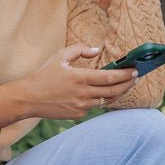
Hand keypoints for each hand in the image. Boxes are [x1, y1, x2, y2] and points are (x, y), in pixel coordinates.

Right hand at [0, 45, 137, 126]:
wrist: (28, 99)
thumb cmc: (43, 75)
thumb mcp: (59, 56)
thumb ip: (80, 50)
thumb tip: (97, 50)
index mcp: (80, 78)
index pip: (110, 77)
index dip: (126, 75)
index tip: (135, 71)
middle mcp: (83, 94)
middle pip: (114, 91)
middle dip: (128, 84)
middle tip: (136, 78)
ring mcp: (81, 106)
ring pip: (107, 100)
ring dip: (118, 93)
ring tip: (126, 85)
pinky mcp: (78, 114)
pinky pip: (94, 106)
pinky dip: (102, 99)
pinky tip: (107, 92)